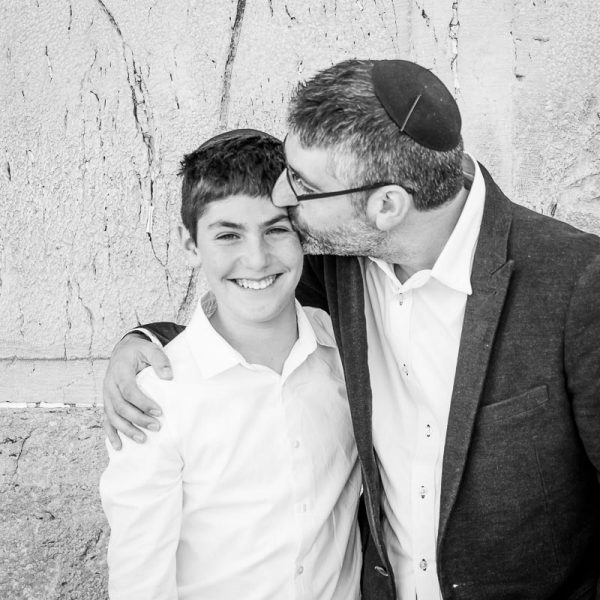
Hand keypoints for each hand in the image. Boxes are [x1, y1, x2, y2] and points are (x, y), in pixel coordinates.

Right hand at [103, 333, 172, 449]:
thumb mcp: (151, 349)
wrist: (124, 350)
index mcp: (120, 371)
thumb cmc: (139, 351)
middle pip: (121, 406)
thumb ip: (160, 360)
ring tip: (143, 439)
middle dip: (138, 419)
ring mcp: (106, 395)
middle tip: (157, 427)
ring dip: (127, 429)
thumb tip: (168, 376)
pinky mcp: (107, 402)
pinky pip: (106, 420)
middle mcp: (110, 385)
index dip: (143, 403)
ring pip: (113, 416)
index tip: (159, 411)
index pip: (129, 391)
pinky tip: (119, 446)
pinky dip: (111, 434)